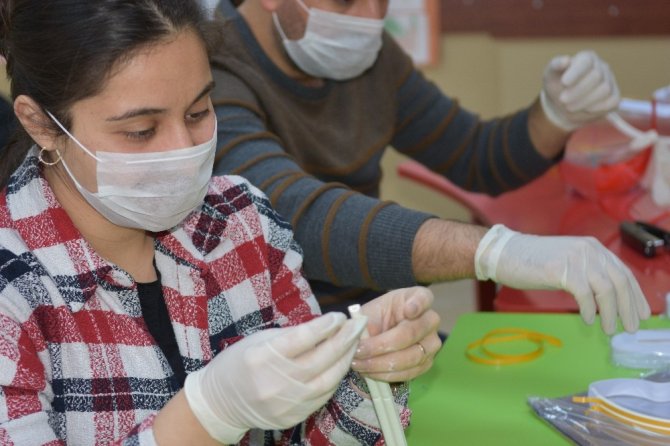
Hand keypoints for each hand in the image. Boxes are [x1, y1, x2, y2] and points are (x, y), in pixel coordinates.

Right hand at [184, 312, 366, 443]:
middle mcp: (274, 381)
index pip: (304, 338)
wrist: (221, 402)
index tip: (339, 316)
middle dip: (344, 339)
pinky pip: (322, 395)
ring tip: (354, 343)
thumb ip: (293, 335)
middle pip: (321, 358)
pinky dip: (335, 378)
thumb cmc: (240, 362)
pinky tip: (341, 364)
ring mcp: (285, 402)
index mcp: (262, 356)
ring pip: (327, 379)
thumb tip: (327, 326)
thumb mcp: (260, 339)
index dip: (326, 325)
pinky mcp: (292, 416)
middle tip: (358, 324)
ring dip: (345, 359)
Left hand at [352, 286, 441, 381]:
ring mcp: (432, 343)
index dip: (417, 305)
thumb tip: (356, 336)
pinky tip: (369, 371)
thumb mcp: (367, 313)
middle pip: (411, 333)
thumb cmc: (375, 318)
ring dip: (381, 363)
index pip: (423, 298)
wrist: (378, 335)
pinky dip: (386, 374)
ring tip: (359, 364)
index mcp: (417, 298)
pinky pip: (409, 372)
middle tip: (359, 351)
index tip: (408, 310)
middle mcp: (430, 320)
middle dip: (381, 345)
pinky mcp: (426, 363)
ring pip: (411, 357)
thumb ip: (364, 321)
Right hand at [475, 225, 650, 334]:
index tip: (641, 314)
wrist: (505, 254)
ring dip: (611, 313)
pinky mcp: (562, 269)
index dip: (635, 295)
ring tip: (609, 330)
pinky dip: (590, 309)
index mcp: (593, 247)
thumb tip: (608, 299)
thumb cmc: (533, 262)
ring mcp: (576, 258)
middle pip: (619, 281)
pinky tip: (588, 319)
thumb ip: (588, 273)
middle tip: (630, 328)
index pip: (623, 272)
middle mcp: (589, 249)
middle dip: (628, 308)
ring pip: (606, 289)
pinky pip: (584, 294)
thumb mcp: (568, 263)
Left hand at [541, 50, 619, 130]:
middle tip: (562, 100)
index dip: (576, 72)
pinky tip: (585, 109)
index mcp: (586, 58)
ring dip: (584, 101)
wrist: (563, 105)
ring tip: (570, 106)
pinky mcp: (614, 97)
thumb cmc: (556, 86)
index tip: (564, 82)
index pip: (586, 61)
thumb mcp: (550, 76)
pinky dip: (596, 108)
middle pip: (596, 77)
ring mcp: (610, 81)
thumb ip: (555, 66)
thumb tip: (566, 60)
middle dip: (577, 91)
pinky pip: (612, 102)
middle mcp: (601, 67)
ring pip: (604, 90)